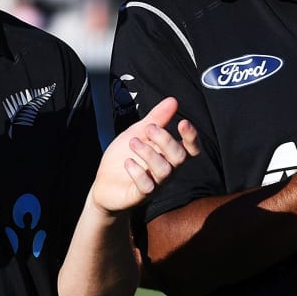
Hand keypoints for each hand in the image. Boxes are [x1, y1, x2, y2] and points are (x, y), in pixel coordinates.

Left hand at [91, 97, 199, 214]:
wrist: (104, 183)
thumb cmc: (125, 156)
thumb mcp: (138, 132)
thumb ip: (156, 118)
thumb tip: (173, 100)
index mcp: (169, 154)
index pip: (191, 148)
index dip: (191, 137)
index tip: (182, 122)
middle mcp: (167, 170)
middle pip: (179, 157)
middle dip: (165, 140)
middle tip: (148, 128)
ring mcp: (155, 184)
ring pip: (164, 171)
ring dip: (149, 153)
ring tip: (133, 142)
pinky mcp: (140, 195)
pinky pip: (147, 187)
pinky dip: (138, 173)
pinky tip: (127, 162)